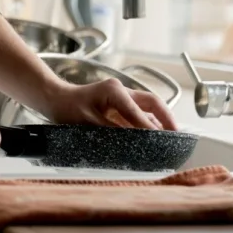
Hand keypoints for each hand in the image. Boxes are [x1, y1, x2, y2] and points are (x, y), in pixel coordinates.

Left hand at [47, 78, 178, 130]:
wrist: (55, 99)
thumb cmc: (67, 108)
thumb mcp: (87, 122)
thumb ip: (111, 131)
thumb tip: (133, 139)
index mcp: (114, 91)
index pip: (138, 111)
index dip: (150, 128)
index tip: (161, 141)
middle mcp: (122, 90)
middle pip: (152, 102)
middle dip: (167, 118)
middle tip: (177, 136)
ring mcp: (122, 95)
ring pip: (148, 107)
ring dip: (160, 121)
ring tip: (170, 139)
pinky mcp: (120, 103)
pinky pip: (139, 113)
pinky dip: (148, 123)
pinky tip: (153, 137)